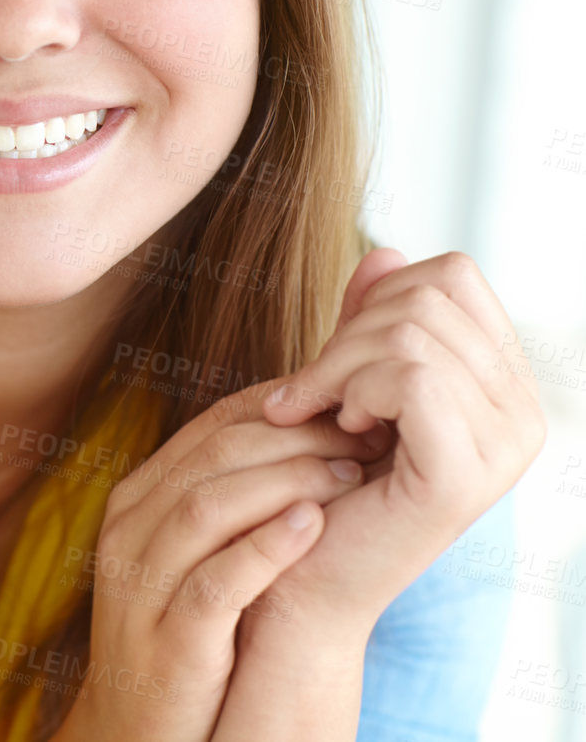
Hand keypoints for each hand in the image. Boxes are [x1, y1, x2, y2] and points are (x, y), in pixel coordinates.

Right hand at [53, 380, 385, 741]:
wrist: (136, 729)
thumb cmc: (182, 633)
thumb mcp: (188, 555)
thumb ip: (225, 500)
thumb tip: (304, 439)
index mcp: (135, 501)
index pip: (208, 427)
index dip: (281, 408)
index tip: (343, 406)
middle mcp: (128, 532)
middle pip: (211, 457)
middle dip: (295, 438)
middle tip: (362, 435)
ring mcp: (142, 585)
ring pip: (210, 508)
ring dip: (288, 482)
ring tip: (350, 474)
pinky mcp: (171, 640)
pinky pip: (217, 581)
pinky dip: (267, 547)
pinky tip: (314, 526)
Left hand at [250, 248, 546, 636]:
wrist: (296, 573)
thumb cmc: (319, 475)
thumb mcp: (348, 379)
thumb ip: (370, 320)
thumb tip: (385, 247)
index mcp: (507, 384)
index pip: (453, 274)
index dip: (379, 296)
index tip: (338, 355)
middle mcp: (524, 415)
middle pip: (429, 295)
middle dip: (347, 333)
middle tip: (314, 392)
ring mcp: (505, 448)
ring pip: (410, 333)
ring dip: (337, 365)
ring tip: (322, 413)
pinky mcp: (464, 476)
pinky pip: (410, 377)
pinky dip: (351, 389)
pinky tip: (339, 429)